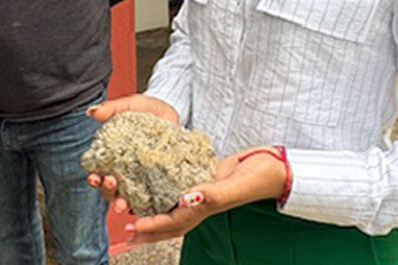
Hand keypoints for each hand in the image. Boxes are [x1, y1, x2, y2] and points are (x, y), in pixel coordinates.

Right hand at [85, 94, 179, 213]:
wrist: (171, 110)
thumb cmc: (146, 109)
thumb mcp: (129, 106)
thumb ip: (111, 109)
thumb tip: (91, 112)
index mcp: (113, 157)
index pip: (99, 173)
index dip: (94, 178)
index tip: (94, 176)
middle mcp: (125, 171)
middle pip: (111, 190)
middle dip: (107, 191)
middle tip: (110, 183)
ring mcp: (142, 178)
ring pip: (128, 197)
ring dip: (122, 203)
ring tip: (122, 205)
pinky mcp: (159, 181)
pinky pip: (151, 198)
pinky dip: (146, 205)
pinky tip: (145, 208)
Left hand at [125, 146, 287, 244]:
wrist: (272, 166)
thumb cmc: (258, 177)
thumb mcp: (235, 184)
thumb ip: (214, 194)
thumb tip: (188, 199)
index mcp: (206, 208)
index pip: (174, 222)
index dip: (153, 226)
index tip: (133, 225)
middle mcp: (201, 204)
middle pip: (170, 224)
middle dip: (147, 229)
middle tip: (125, 230)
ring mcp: (202, 194)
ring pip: (173, 210)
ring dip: (153, 214)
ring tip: (134, 213)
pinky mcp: (203, 180)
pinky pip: (179, 191)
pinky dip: (165, 194)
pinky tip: (154, 187)